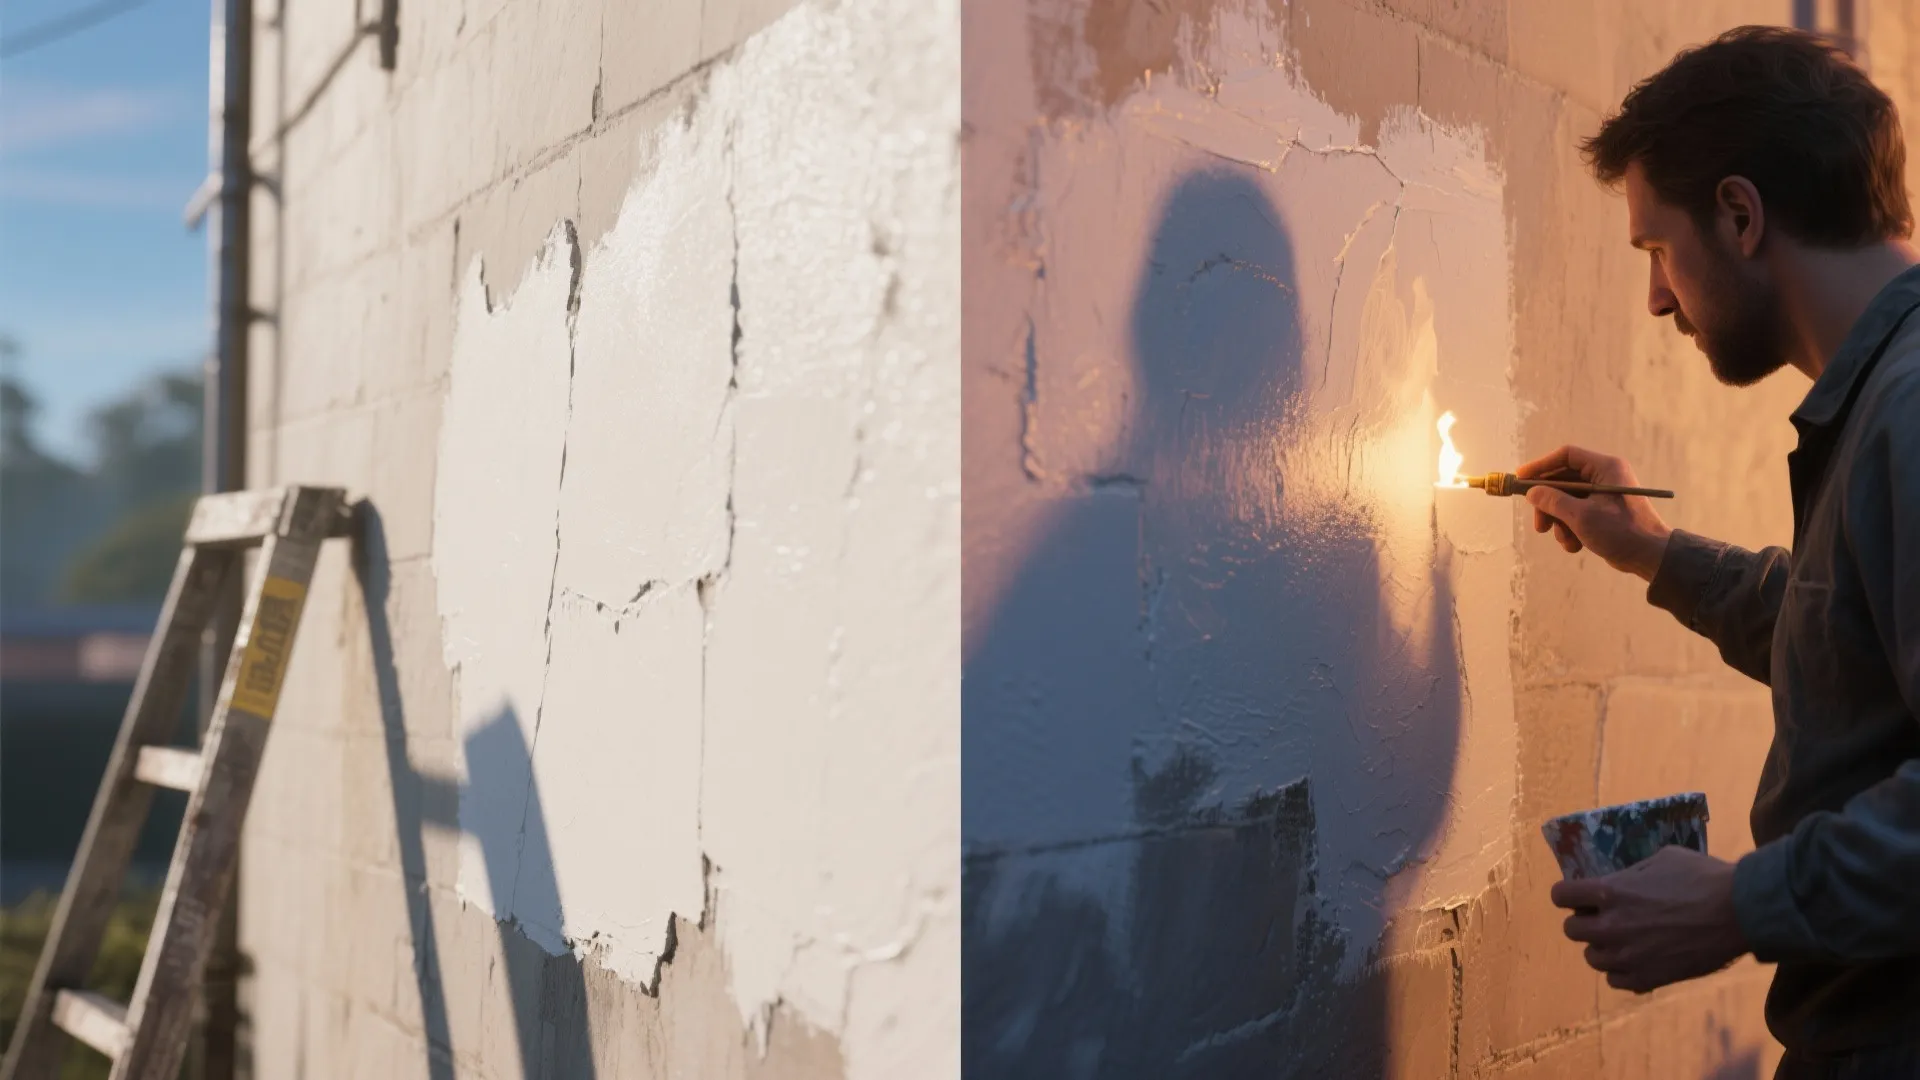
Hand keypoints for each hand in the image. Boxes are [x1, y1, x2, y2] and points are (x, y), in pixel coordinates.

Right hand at [1516, 446, 1672, 580]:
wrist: (1651, 557)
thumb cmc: (1621, 531)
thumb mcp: (1581, 516)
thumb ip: (1553, 501)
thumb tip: (1532, 492)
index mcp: (1605, 468)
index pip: (1566, 456)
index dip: (1541, 466)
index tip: (1521, 479)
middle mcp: (1605, 477)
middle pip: (1562, 481)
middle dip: (1548, 505)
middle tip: (1539, 525)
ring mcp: (1603, 495)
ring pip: (1566, 501)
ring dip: (1559, 522)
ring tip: (1565, 540)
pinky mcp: (1602, 512)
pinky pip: (1576, 514)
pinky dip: (1570, 529)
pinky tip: (1575, 545)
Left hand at [1551, 845, 1748, 992]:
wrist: (1739, 912)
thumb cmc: (1702, 877)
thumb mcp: (1660, 859)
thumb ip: (1632, 873)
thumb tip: (1623, 878)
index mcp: (1609, 892)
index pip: (1560, 895)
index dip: (1567, 894)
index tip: (1576, 895)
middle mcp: (1611, 926)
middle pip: (1571, 929)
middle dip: (1584, 920)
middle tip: (1602, 917)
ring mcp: (1628, 956)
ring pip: (1592, 957)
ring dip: (1602, 947)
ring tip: (1622, 940)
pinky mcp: (1648, 979)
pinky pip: (1616, 981)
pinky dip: (1622, 971)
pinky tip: (1636, 960)